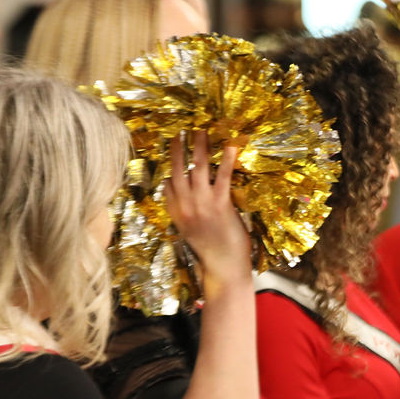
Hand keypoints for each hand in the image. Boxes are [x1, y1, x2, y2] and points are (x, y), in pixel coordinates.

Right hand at [164, 131, 250, 281]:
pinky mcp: (220, 205)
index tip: (173, 147)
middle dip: (179, 149)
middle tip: (180, 131)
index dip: (171, 165)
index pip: (168, 185)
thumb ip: (180, 211)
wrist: (223, 268)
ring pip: (198, 169)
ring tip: (202, 130)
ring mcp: (202, 205)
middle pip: (179, 172)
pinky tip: (231, 146)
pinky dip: (227, 160)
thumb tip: (171, 189)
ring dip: (200, 147)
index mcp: (177, 214)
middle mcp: (185, 207)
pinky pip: (222, 177)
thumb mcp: (188, 231)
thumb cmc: (211, 251)